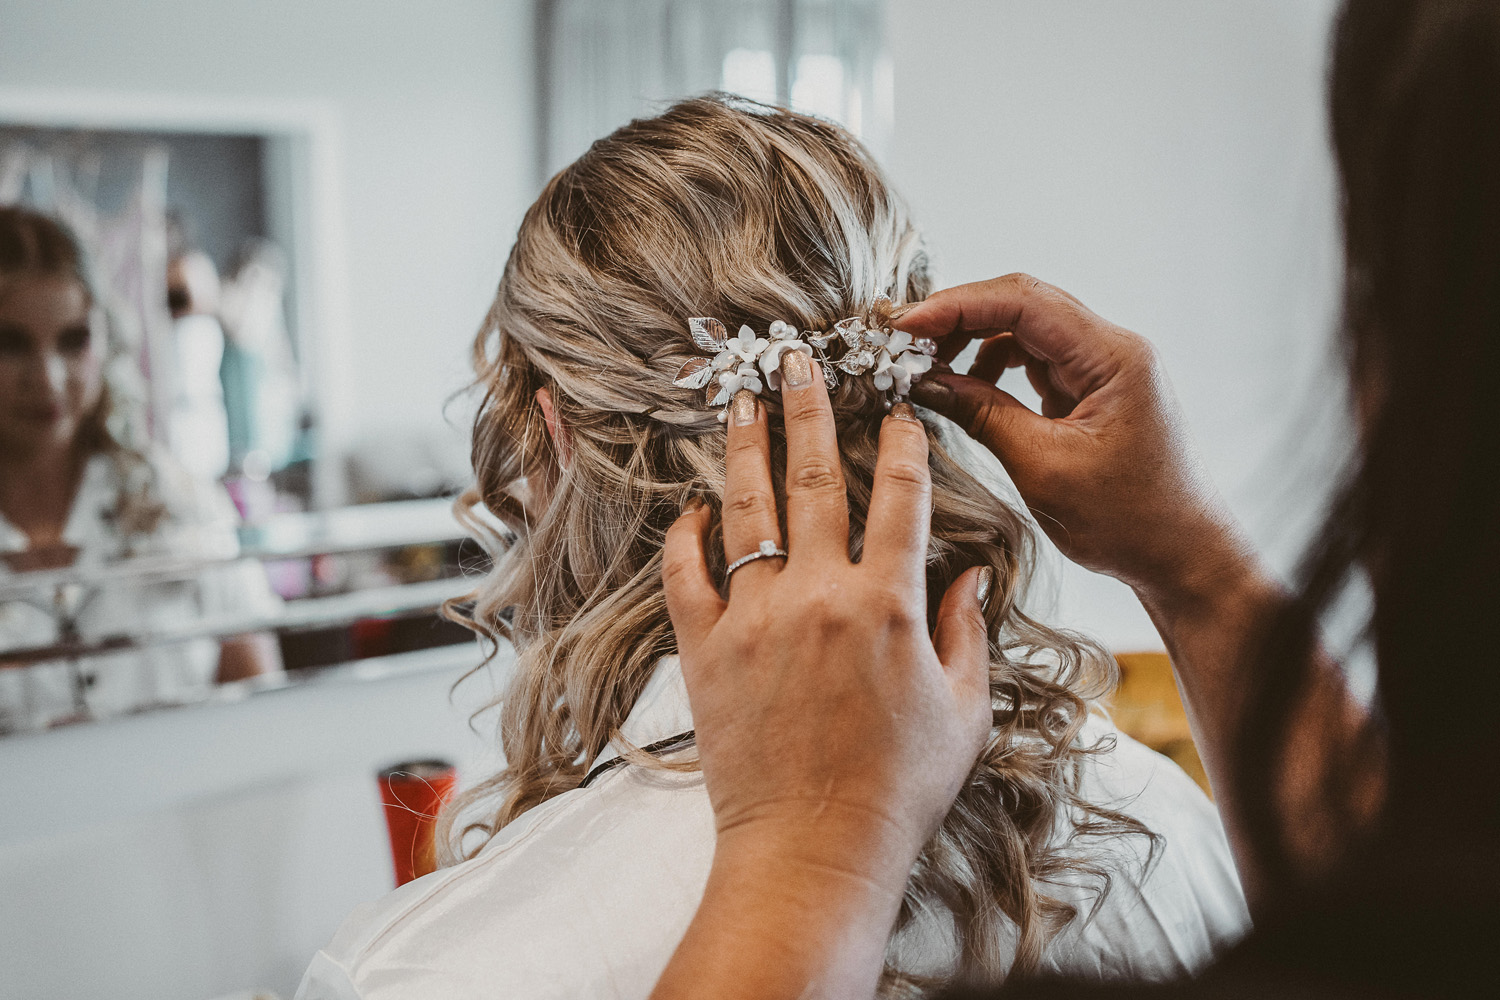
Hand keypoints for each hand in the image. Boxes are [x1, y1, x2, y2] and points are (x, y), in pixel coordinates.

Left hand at [653, 356, 991, 998]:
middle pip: (815, 480)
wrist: (812, 851)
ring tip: (743, 402)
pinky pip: (687, 575)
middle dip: (811, 410)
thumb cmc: (898, 788)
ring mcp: (753, 619)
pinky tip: (692, 509)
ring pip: (746, 510)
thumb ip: (966, 630)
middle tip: (799, 361)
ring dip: (746, 447)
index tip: (899, 410)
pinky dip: (686, 537)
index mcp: (887, 606)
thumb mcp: (963, 710)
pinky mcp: (705, 650)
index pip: (901, 497)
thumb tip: (970, 572)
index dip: (903, 444)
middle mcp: (817, 596)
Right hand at [902, 273, 1254, 607]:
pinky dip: (993, 363)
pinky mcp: (1094, 389)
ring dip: (973, 338)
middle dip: (959, 315)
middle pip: (1023, 302)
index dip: (957, 305)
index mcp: (1114, 358)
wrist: (1183, 556)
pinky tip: (965, 385)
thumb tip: (924, 381)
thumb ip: (982, 415)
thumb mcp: (1043, 469)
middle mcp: (1113, 349)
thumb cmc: (1129, 521)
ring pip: (1026, 327)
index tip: (905, 325)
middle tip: (902, 338)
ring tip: (928, 365)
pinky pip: (1035, 357)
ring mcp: (1105, 367)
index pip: (1023, 301)